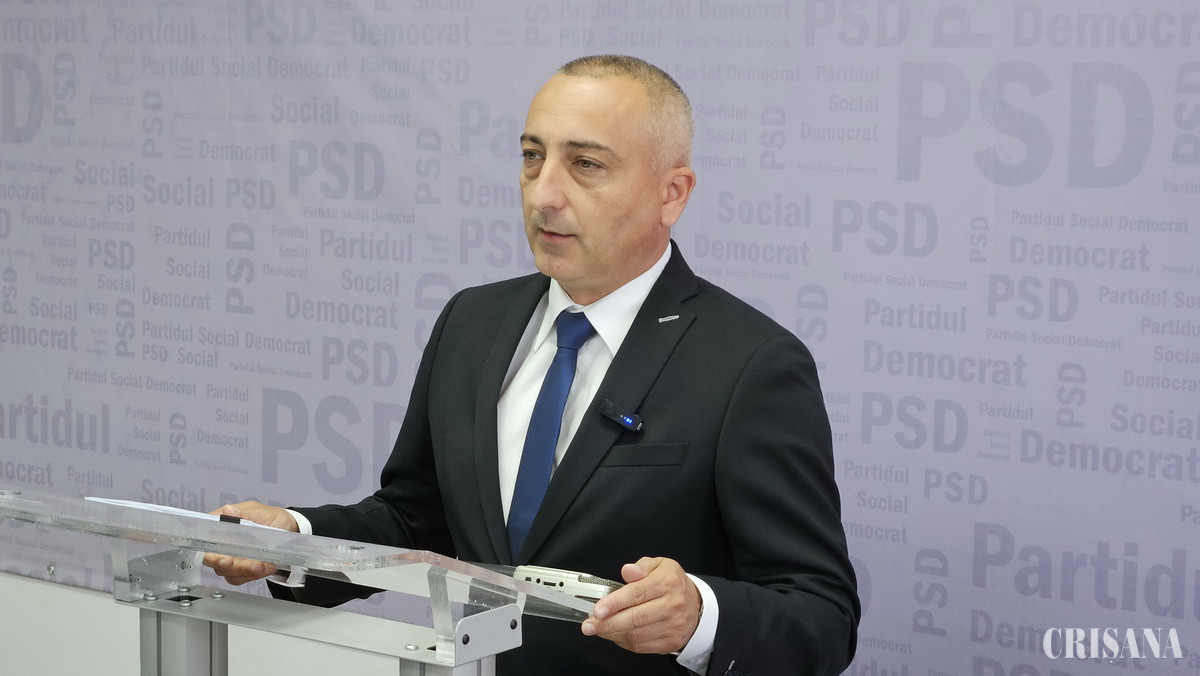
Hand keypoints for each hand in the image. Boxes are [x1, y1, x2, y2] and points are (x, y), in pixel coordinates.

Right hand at [201, 502, 298, 584]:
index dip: (209, 549)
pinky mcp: (238, 569)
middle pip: (211, 558)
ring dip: (244, 571)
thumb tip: (227, 510)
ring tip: (262, 565)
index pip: (204, 536)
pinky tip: (264, 568)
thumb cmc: (274, 519)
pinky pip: (238, 578)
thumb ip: (244, 514)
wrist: (289, 531)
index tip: (223, 557)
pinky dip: (251, 575)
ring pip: (225, 571)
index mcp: (222, 522)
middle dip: (226, 564)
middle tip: (239, 564)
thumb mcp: (262, 513)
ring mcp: (229, 556)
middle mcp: (221, 541)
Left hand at [580, 557, 700, 653]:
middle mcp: (671, 605)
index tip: (598, 609)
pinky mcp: (670, 642)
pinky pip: (641, 646)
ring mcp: (672, 626)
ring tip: (598, 629)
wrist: (697, 605)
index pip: (637, 593)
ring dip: (613, 634)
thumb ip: (642, 566)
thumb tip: (628, 571)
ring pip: (637, 635)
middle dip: (608, 623)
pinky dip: (624, 642)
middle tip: (590, 625)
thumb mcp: (661, 565)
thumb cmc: (673, 584)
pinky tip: (614, 634)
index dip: (615, 603)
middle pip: (636, 618)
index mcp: (667, 583)